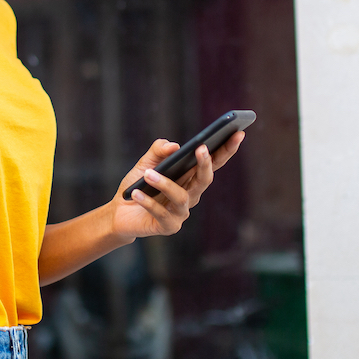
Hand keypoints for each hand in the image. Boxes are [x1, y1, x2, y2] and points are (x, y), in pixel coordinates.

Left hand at [108, 131, 244, 240]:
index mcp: (190, 177)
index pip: (213, 162)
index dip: (227, 149)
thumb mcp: (146, 164)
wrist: (120, 212)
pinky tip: (137, 193)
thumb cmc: (138, 185)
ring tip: (148, 174)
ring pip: (181, 197)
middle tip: (201, 147)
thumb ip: (158, 150)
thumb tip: (175, 146)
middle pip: (205, 179)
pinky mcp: (169, 226)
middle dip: (206, 163)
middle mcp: (191, 194)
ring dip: (164, 184)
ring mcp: (181, 212)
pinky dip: (148, 202)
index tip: (238, 132)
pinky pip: (161, 213)